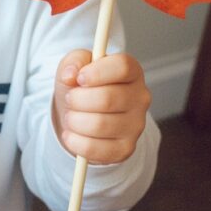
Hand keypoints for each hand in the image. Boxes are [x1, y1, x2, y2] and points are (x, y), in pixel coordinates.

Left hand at [53, 49, 150, 163]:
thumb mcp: (76, 67)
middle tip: (70, 99)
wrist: (82, 116)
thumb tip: (70, 75)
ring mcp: (135, 125)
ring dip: (75, 121)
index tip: (79, 78)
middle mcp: (140, 98)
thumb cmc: (83, 88)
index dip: (97, 72)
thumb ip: (74, 61)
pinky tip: (71, 134)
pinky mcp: (125, 148)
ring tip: (71, 117)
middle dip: (78, 99)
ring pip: (100, 125)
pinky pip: (96, 148)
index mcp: (132, 72)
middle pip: (107, 98)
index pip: (122, 67)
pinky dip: (75, 142)